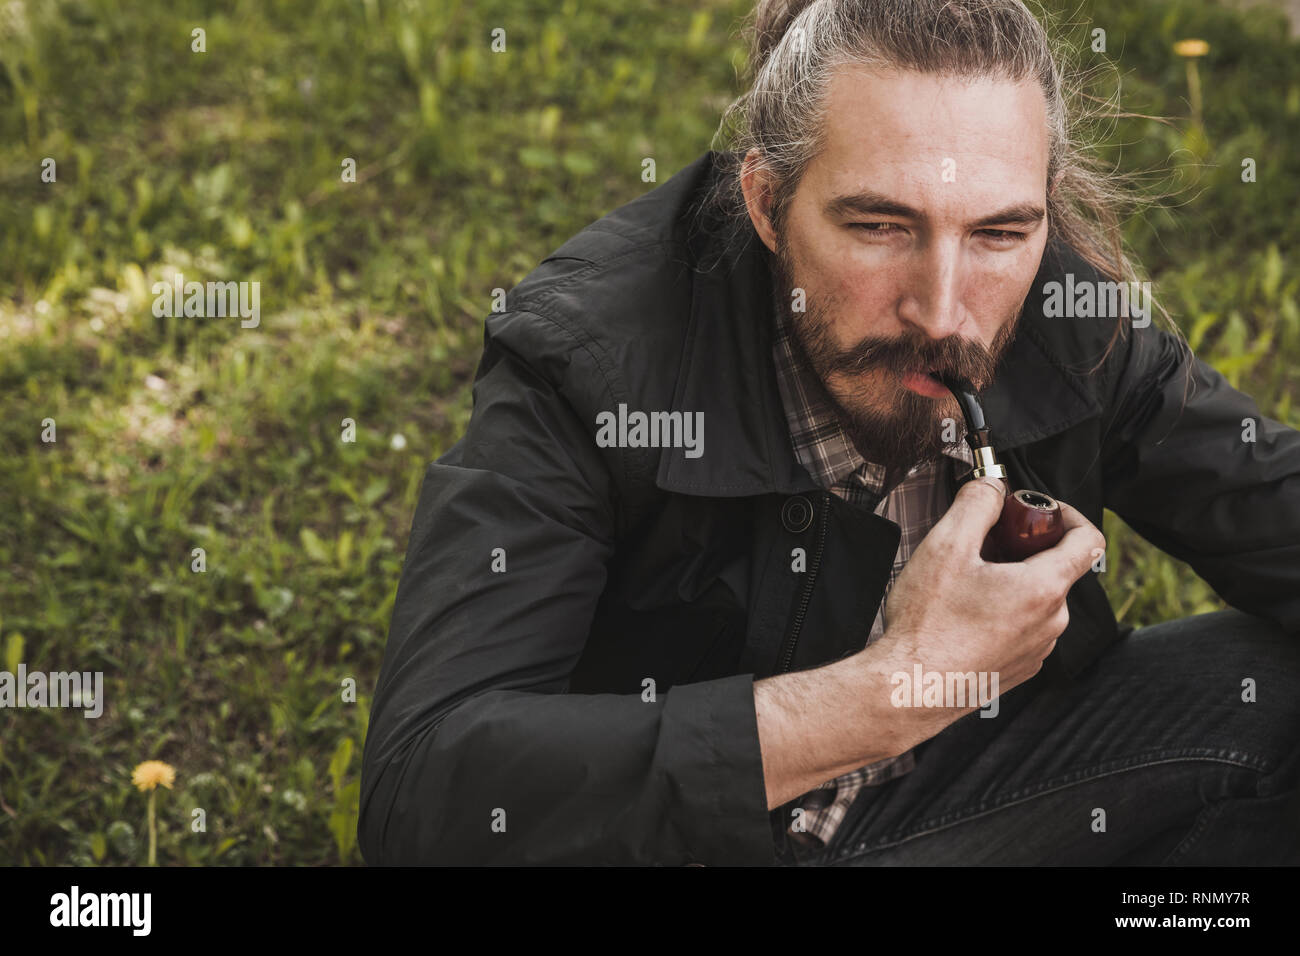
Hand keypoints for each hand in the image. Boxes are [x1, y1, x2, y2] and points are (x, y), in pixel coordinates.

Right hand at [872, 476, 1105, 733]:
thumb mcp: (946, 546)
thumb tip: (992, 486)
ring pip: (1036, 599)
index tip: (1036, 512)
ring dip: (1010, 581)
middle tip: (982, 543)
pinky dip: (1002, 611)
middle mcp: (1051, 623)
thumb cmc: (927, 624)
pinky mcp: (1018, 669)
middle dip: (1023, 548)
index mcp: (1043, 589)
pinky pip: (1022, 628)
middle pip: (1055, 568)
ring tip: (965, 582)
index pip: (1088, 540)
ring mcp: (1037, 650)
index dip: (1066, 514)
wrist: (910, 687)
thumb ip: (976, 503)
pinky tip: (963, 613)